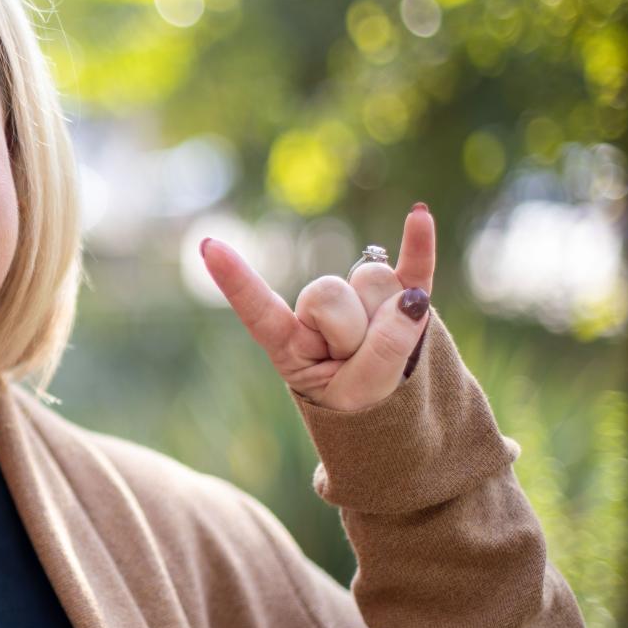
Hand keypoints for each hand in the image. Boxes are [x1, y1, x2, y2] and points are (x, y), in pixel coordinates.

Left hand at [199, 204, 435, 411]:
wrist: (394, 413)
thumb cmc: (361, 407)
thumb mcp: (359, 398)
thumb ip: (380, 357)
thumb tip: (411, 301)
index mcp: (289, 343)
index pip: (259, 309)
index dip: (236, 282)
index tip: (208, 246)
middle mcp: (317, 311)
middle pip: (329, 293)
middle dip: (353, 334)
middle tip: (357, 364)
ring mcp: (359, 298)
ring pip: (372, 280)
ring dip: (388, 321)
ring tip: (384, 351)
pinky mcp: (400, 292)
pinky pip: (413, 264)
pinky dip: (419, 243)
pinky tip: (419, 214)